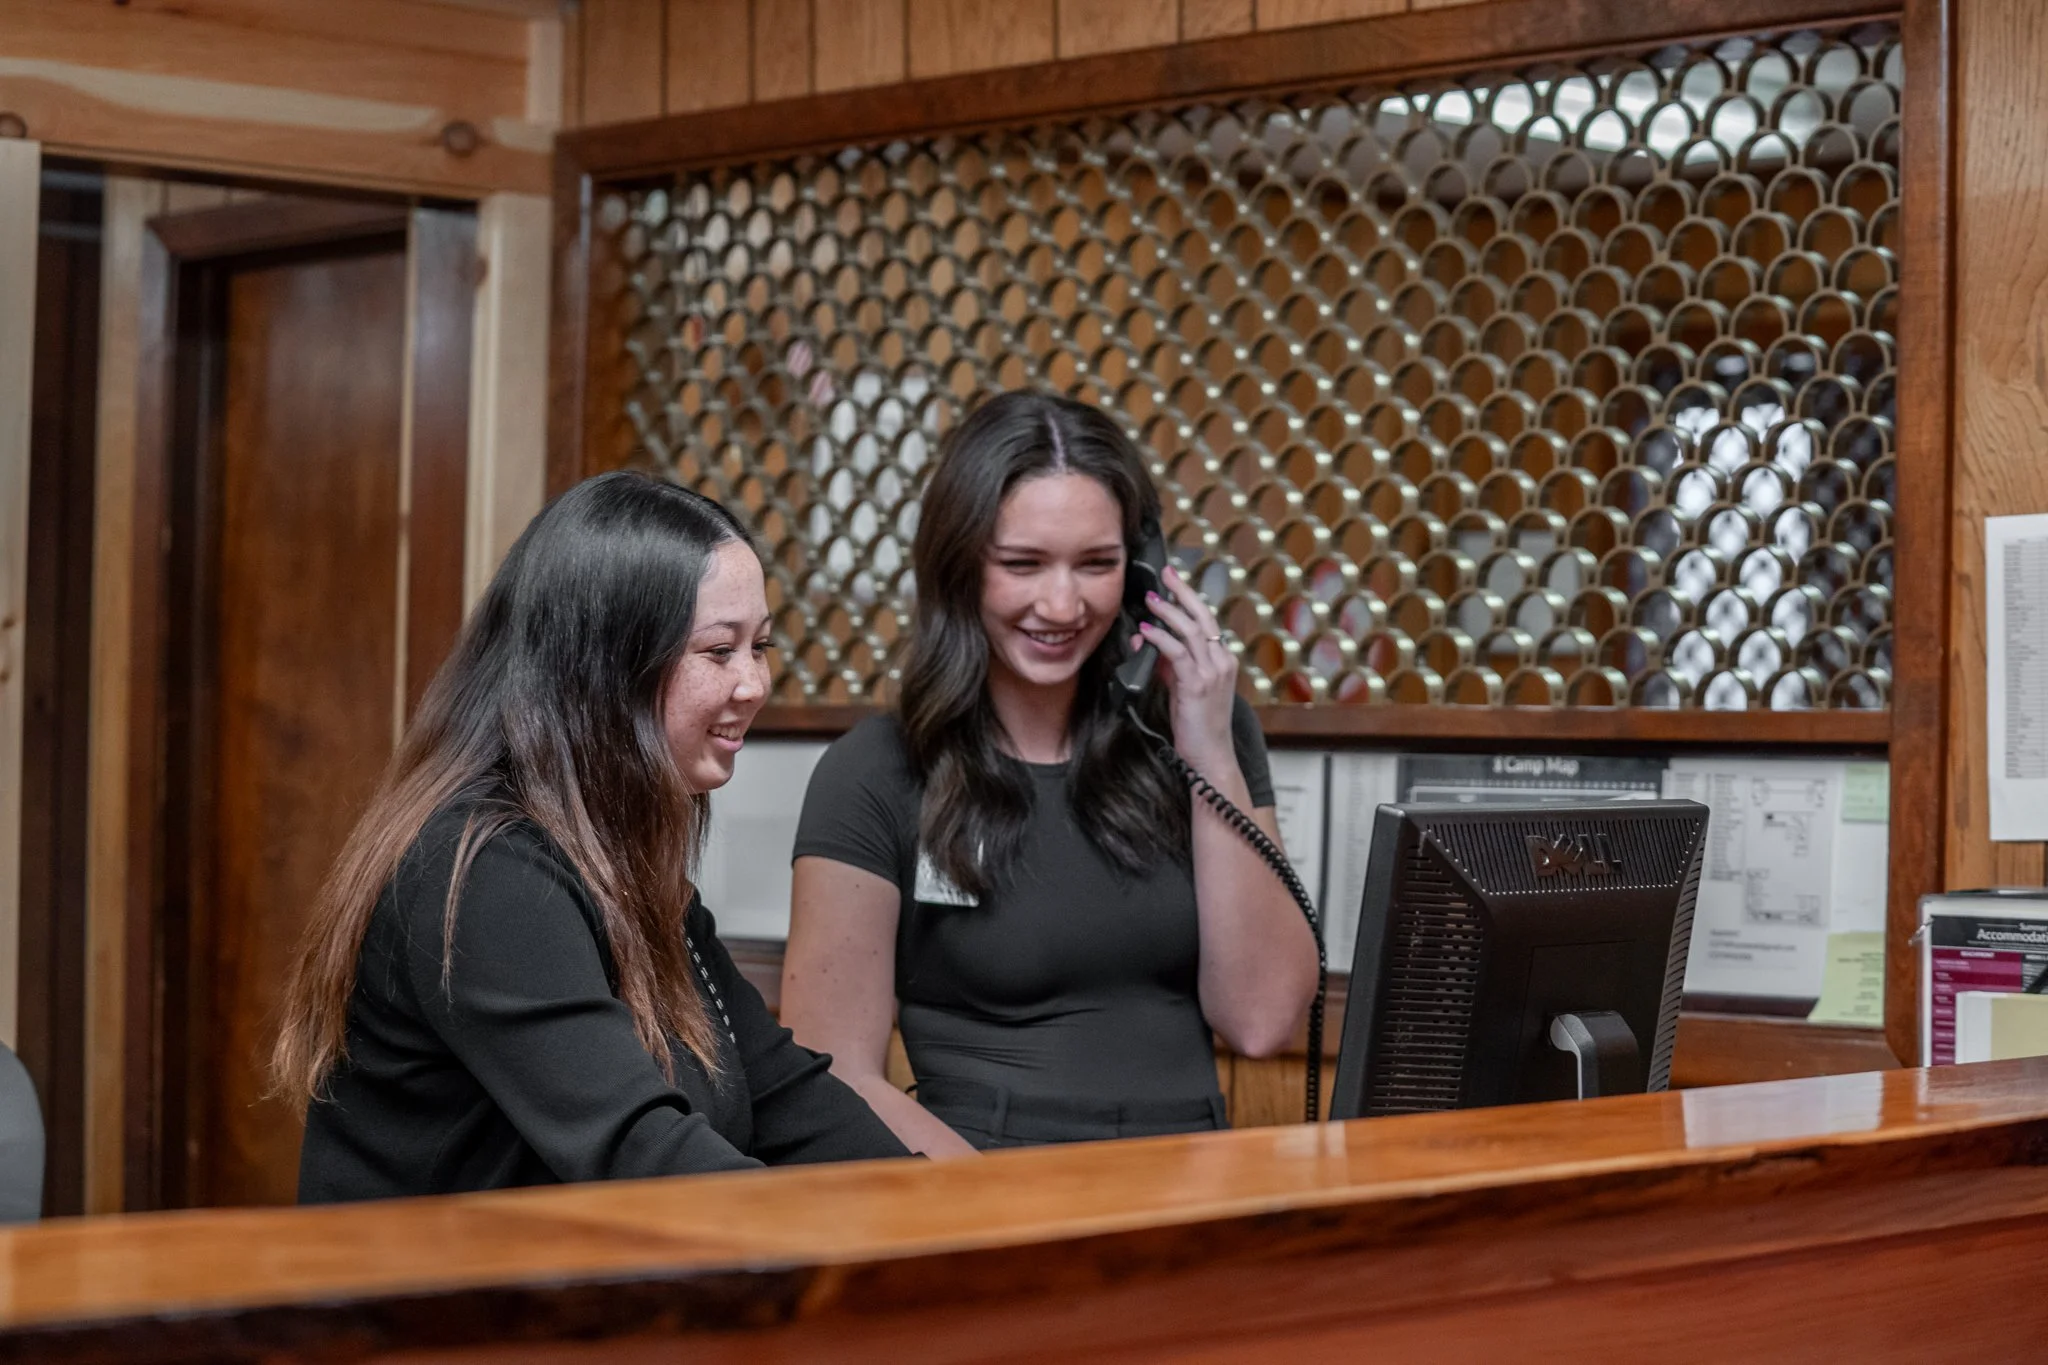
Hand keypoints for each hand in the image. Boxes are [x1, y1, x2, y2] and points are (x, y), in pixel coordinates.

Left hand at [1133, 565, 1236, 759]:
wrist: (1210, 757)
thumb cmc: (1198, 727)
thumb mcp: (1183, 689)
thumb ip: (1169, 664)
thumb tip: (1147, 640)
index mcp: (1222, 660)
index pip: (1206, 621)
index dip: (1189, 599)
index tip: (1173, 582)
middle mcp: (1222, 661)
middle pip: (1203, 616)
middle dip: (1183, 592)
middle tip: (1166, 574)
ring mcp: (1213, 672)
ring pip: (1192, 630)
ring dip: (1169, 612)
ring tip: (1151, 599)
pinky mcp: (1198, 684)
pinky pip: (1178, 653)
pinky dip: (1160, 639)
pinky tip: (1146, 632)